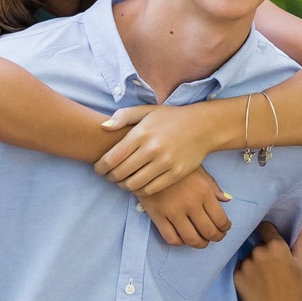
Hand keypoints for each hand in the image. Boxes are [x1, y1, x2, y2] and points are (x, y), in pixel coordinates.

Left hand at [96, 102, 228, 195]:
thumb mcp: (147, 110)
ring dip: (123, 185)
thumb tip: (103, 126)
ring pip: (134, 184)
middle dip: (110, 177)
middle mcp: (152, 149)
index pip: (112, 158)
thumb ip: (123, 116)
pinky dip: (140, 190)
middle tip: (109, 176)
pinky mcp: (176, 174)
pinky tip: (138, 184)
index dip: (100, 167)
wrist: (203, 126)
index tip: (98, 168)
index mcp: (142, 133)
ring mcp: (165, 163)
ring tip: (122, 181)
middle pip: (120, 173)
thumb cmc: (170, 118)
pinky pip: (151, 189)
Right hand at [139, 168, 230, 246]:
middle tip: (217, 237)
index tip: (225, 228)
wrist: (148, 162)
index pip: (220, 219)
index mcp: (203, 191)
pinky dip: (180, 243)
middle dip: (216, 237)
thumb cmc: (177, 165)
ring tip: (202, 241)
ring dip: (200, 244)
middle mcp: (190, 204)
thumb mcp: (199, 170)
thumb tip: (227, 200)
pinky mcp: (157, 216)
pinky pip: (171, 238)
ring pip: (191, 239)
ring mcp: (173, 212)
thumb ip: (213, 186)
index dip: (225, 228)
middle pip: (208, 232)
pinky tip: (183, 238)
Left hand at [234, 222, 301, 300]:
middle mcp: (258, 251)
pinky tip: (255, 286)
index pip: (266, 228)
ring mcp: (246, 265)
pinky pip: (240, 270)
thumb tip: (300, 221)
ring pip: (248, 258)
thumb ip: (300, 240)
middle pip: (257, 245)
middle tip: (272, 269)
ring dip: (254, 264)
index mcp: (275, 245)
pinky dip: (245, 275)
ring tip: (263, 280)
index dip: (269, 234)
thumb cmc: (297, 290)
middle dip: (263, 253)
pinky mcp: (237, 278)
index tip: (271, 243)